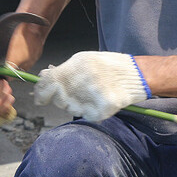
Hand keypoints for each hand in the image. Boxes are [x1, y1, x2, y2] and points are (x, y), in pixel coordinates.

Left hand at [34, 51, 150, 121]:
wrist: (137, 74)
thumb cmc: (108, 67)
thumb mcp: (85, 60)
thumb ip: (63, 69)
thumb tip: (42, 77)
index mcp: (78, 63)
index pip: (49, 82)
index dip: (41, 93)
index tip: (40, 98)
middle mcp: (85, 77)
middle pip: (59, 99)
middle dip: (62, 100)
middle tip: (76, 95)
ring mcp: (96, 92)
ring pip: (72, 109)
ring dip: (78, 106)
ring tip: (92, 96)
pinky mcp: (106, 106)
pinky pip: (88, 116)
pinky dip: (92, 113)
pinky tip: (100, 102)